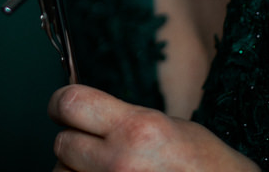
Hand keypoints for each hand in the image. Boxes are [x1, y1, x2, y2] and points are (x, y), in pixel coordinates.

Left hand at [48, 85, 259, 171]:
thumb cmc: (207, 167)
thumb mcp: (167, 126)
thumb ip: (120, 119)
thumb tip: (80, 114)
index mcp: (137, 128)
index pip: (71, 103)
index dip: (61, 104)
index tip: (63, 109)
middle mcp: (121, 161)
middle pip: (62, 144)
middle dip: (74, 144)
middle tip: (94, 149)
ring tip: (107, 171)